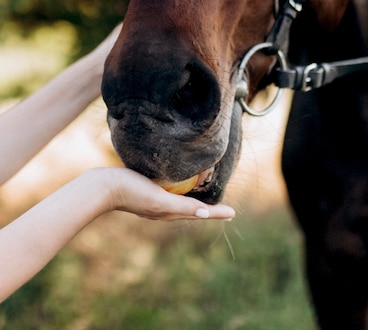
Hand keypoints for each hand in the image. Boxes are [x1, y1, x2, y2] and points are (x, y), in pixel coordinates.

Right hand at [99, 167, 234, 220]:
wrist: (103, 187)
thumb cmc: (132, 191)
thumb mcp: (159, 199)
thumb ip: (181, 205)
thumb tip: (205, 214)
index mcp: (170, 211)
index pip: (199, 212)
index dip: (216, 213)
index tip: (233, 213)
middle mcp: (164, 208)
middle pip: (192, 209)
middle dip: (208, 208)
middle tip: (222, 207)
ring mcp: (154, 201)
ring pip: (181, 202)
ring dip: (194, 199)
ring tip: (204, 195)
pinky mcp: (146, 192)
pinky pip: (169, 193)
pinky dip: (180, 191)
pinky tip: (177, 183)